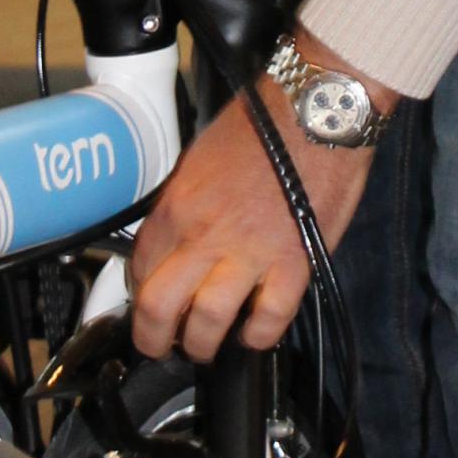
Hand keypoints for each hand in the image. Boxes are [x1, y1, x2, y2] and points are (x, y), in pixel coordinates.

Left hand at [128, 90, 373, 363]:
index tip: (149, 303)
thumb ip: (186, 202)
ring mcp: (249, 251)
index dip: (140, 295)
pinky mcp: (294, 262)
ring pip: (208, 322)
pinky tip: (256, 333)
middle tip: (163, 347)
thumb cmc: (265, 123)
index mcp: (178, 205)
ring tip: (210, 346)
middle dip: (155, 340)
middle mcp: (204, 233)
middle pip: (159, 308)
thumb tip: (181, 236)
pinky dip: (259, 336)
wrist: (317, 110)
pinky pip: (269, 318)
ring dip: (204, 344)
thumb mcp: (202, 157)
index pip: (140, 269)